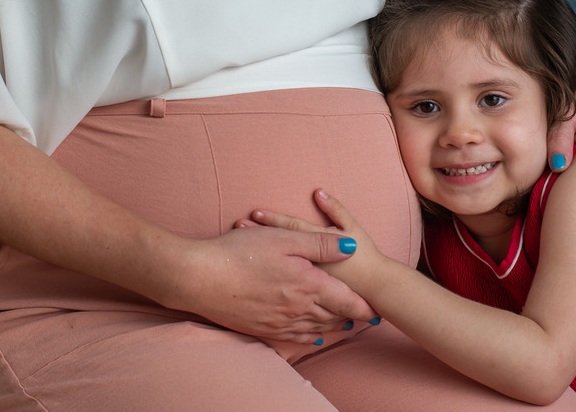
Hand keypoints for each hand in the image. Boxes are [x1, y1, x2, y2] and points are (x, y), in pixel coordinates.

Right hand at [171, 221, 375, 344]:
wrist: (198, 277)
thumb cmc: (239, 251)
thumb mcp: (283, 238)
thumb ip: (320, 244)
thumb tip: (351, 249)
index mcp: (306, 284)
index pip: (345, 300)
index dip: (363, 306)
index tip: (376, 311)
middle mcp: (296, 308)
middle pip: (333, 317)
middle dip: (351, 318)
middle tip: (365, 318)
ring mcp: (278, 321)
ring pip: (315, 328)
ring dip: (332, 327)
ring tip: (345, 326)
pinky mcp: (261, 328)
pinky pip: (293, 338)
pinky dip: (308, 337)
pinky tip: (311, 336)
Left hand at [242, 190, 383, 292]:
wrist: (375, 291)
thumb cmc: (364, 257)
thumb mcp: (352, 228)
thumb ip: (335, 210)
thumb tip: (318, 192)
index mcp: (317, 247)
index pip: (290, 230)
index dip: (272, 220)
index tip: (253, 213)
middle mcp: (308, 265)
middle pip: (278, 249)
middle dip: (257, 238)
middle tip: (237, 227)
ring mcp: (306, 283)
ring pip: (275, 269)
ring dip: (257, 259)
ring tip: (239, 249)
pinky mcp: (308, 295)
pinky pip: (282, 288)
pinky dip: (267, 284)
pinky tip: (253, 281)